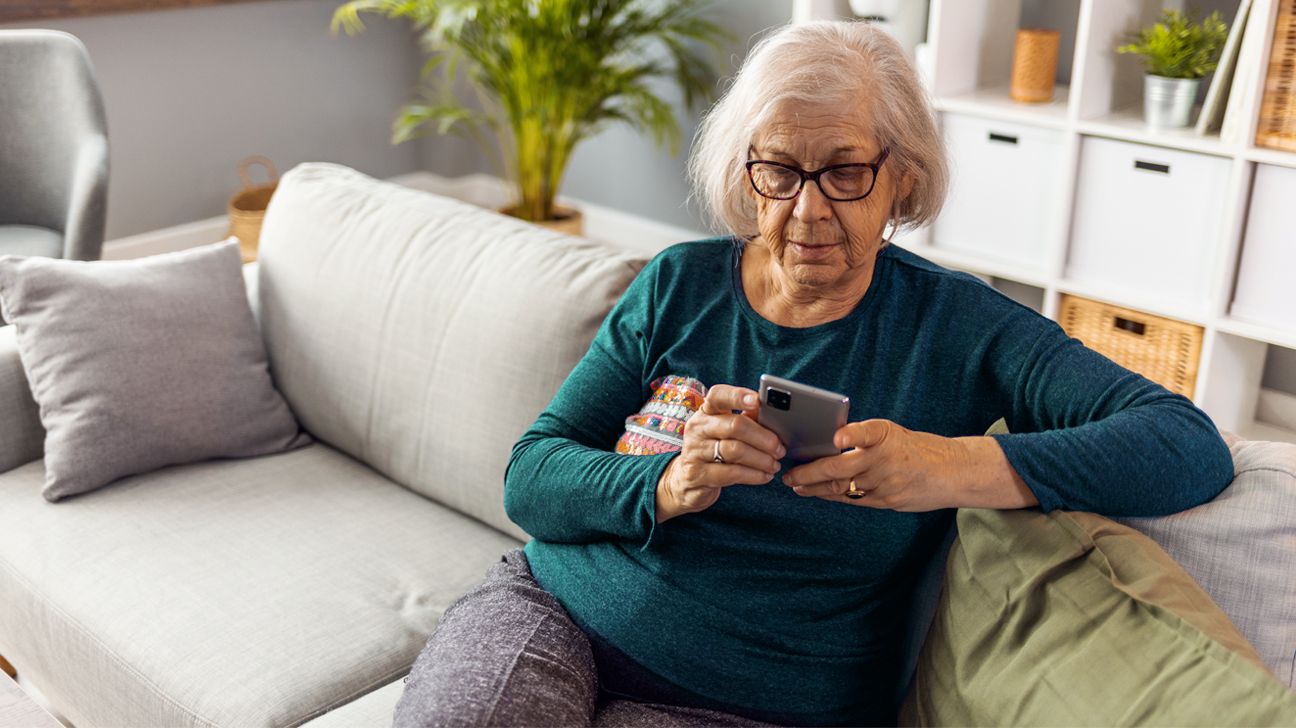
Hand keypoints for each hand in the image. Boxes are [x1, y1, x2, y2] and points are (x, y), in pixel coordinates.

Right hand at [655, 384, 785, 521]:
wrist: (688, 482)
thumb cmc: (715, 451)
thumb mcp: (727, 433)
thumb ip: (748, 421)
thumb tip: (774, 414)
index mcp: (706, 412)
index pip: (718, 396)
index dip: (738, 396)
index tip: (758, 400)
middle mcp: (697, 428)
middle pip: (734, 425)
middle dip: (763, 437)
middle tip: (780, 448)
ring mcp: (694, 451)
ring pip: (735, 450)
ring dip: (761, 459)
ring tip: (775, 464)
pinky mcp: (697, 474)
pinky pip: (731, 473)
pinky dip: (753, 475)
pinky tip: (765, 476)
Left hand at [780, 419, 972, 510]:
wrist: (952, 472)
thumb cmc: (917, 448)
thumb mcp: (894, 435)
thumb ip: (866, 439)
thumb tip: (830, 445)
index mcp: (887, 435)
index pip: (868, 432)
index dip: (852, 434)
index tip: (838, 437)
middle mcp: (885, 458)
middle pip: (841, 468)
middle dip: (810, 473)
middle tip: (789, 475)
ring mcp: (886, 482)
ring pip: (842, 488)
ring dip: (816, 488)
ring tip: (797, 486)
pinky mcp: (888, 500)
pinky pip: (854, 499)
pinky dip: (833, 496)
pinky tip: (817, 494)